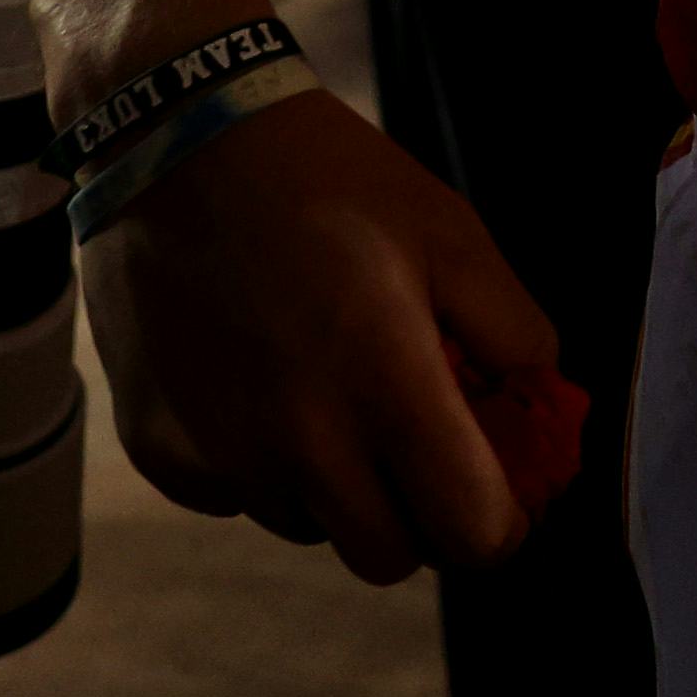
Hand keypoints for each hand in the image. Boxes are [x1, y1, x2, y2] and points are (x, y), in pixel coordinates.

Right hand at [77, 84, 561, 582]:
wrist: (176, 140)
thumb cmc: (330, 179)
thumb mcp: (452, 232)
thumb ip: (514, 332)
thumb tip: (536, 408)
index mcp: (384, 383)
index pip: (467, 530)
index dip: (500, 523)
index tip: (503, 493)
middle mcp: (299, 440)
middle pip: (386, 556)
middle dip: (420, 517)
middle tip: (420, 449)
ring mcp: (221, 453)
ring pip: (309, 527)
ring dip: (337, 488)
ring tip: (331, 387)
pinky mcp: (160, 452)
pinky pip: (236, 495)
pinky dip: (261, 463)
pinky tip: (262, 379)